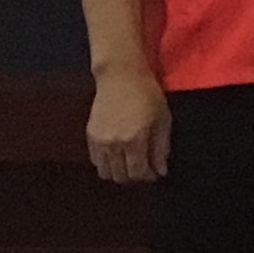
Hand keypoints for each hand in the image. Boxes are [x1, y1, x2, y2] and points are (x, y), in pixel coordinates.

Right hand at [85, 64, 169, 184]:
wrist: (121, 76)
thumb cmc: (147, 95)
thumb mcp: (163, 119)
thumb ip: (161, 148)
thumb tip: (160, 171)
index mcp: (135, 139)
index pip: (138, 172)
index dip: (148, 176)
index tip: (154, 173)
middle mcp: (114, 144)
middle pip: (121, 176)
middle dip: (134, 177)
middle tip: (143, 168)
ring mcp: (99, 140)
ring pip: (105, 172)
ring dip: (118, 172)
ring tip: (129, 163)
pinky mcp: (90, 135)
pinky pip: (95, 161)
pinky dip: (106, 163)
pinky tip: (117, 154)